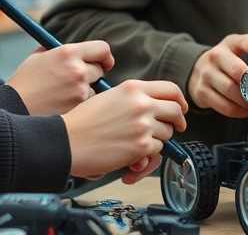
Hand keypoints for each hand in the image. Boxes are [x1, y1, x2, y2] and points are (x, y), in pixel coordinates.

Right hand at [7, 40, 114, 114]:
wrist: (12, 109)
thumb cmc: (24, 83)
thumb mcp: (38, 58)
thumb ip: (59, 51)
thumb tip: (77, 50)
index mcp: (68, 52)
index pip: (102, 49)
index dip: (104, 56)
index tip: (103, 62)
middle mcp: (77, 69)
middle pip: (100, 70)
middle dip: (91, 74)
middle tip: (76, 81)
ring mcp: (79, 90)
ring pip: (94, 89)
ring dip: (84, 91)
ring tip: (61, 96)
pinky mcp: (78, 107)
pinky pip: (87, 104)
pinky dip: (79, 105)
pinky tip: (61, 106)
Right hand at [62, 79, 186, 179]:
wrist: (68, 140)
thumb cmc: (82, 121)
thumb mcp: (110, 97)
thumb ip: (134, 98)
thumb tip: (156, 107)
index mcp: (133, 88)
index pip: (170, 89)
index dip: (179, 100)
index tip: (180, 108)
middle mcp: (141, 103)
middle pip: (176, 110)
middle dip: (178, 121)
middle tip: (175, 128)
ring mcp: (143, 124)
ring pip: (167, 133)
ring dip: (156, 141)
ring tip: (137, 145)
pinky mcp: (142, 145)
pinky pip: (156, 151)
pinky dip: (146, 157)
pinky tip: (130, 159)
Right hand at [187, 34, 247, 117]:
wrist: (200, 70)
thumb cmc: (226, 60)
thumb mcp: (238, 47)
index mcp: (228, 45)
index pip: (242, 42)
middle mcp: (214, 57)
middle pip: (237, 72)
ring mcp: (206, 75)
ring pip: (230, 91)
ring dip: (247, 102)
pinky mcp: (201, 92)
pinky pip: (223, 106)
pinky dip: (238, 111)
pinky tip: (246, 111)